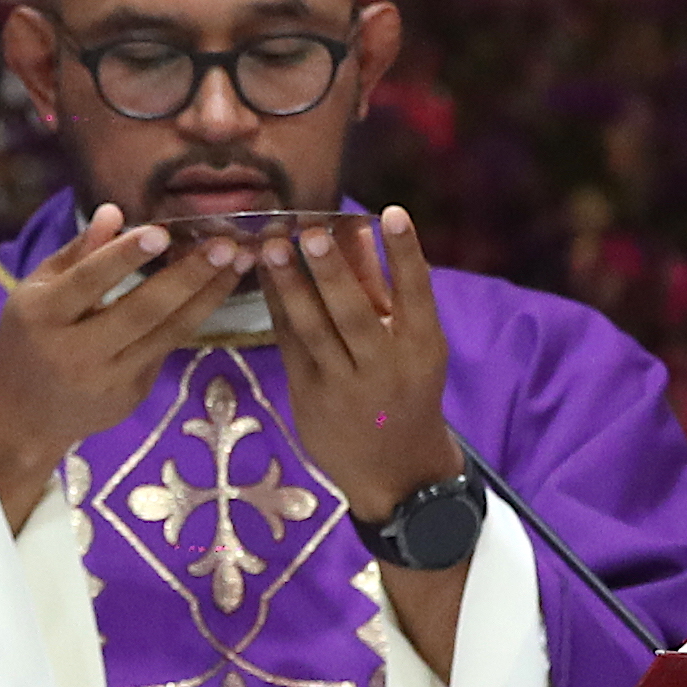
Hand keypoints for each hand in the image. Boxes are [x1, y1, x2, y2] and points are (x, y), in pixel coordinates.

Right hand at [0, 205, 236, 525]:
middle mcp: (75, 351)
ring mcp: (107, 379)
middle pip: (141, 311)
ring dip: (208, 296)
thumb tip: (113, 211)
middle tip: (226, 245)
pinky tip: (216, 289)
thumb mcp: (36, 291)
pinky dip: (192, 317)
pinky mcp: (130, 397)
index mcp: (42, 316)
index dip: (125, 256)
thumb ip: (78, 254)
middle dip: (189, 276)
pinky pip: (166, 350)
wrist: (20, 415)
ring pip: (167, 333)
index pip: (89, 282)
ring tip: (237, 263)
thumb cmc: (27, 337)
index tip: (163, 231)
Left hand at [252, 207, 460, 521]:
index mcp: (422, 348)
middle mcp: (384, 368)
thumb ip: (383, 287)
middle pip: (353, 315)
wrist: (397, 473)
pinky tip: (264, 274)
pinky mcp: (309, 397)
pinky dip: (276, 307)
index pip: (416, 294)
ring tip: (273, 246)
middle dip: (330, 272)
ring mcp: (344, 387)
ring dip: (290, 286)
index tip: (393, 212)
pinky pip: (290, 345)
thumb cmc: (406, 388)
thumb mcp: (410, 343)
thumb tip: (360, 229)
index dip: (404, 253)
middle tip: (309, 230)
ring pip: (313, 331)